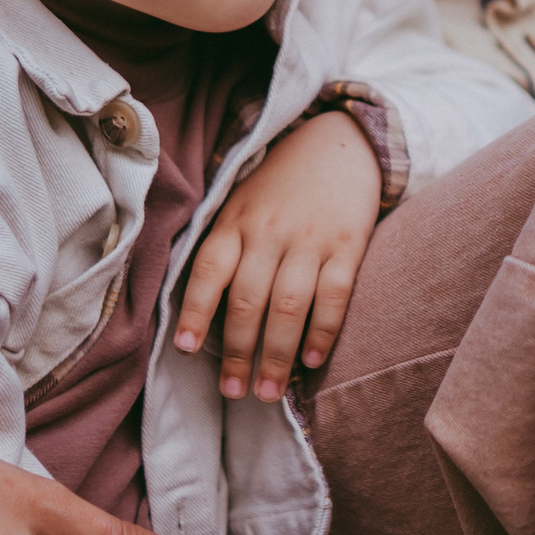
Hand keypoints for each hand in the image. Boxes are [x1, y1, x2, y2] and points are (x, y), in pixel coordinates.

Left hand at [176, 109, 380, 402]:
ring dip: (277, 355)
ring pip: (289, 305)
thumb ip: (224, 245)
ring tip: (269, 393)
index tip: (186, 348)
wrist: (340, 142)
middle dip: (239, 352)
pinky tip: (311, 360)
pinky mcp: (348, 243)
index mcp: (236, 220)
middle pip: (248, 299)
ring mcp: (310, 238)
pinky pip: (334, 294)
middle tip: (234, 392)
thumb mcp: (241, 202)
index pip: (209, 269)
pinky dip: (322, 331)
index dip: (196, 310)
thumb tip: (198, 309)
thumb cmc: (282, 184)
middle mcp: (269, 230)